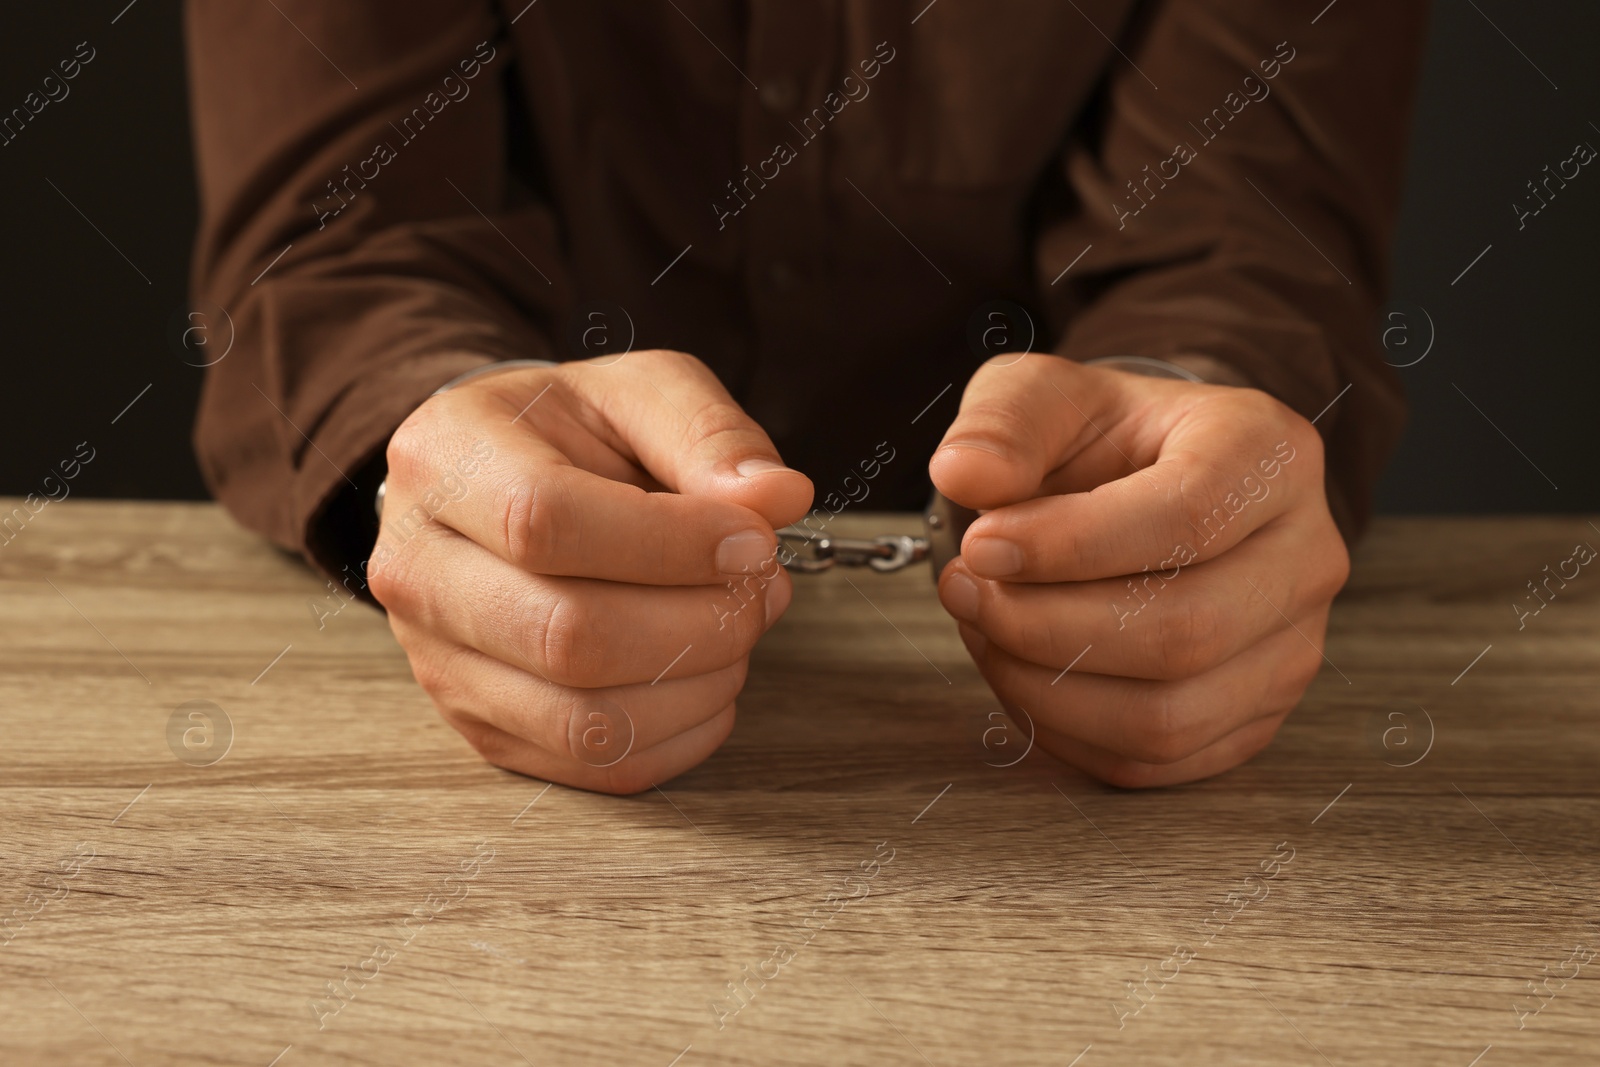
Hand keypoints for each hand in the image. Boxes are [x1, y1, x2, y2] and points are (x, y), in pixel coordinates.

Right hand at [368, 351, 812, 793]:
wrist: (497, 483)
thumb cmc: (569, 434)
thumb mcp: (638, 391)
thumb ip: (709, 434)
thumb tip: (777, 499)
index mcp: (444, 460)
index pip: (545, 521)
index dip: (671, 544)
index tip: (755, 539)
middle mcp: (417, 569)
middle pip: (567, 636)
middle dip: (700, 622)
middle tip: (763, 588)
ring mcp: (440, 662)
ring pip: (584, 719)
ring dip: (699, 684)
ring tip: (741, 627)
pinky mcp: (480, 727)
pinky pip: (595, 765)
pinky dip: (681, 734)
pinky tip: (710, 677)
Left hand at [929, 355, 1348, 787]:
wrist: (1144, 485)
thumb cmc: (1101, 441)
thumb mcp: (1044, 397)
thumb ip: (1002, 425)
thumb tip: (965, 475)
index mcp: (1267, 452)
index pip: (1187, 517)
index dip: (1070, 546)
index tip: (978, 545)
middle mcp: (1306, 552)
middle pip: (1182, 631)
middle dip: (1043, 626)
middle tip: (964, 590)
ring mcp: (1292, 645)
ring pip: (1169, 716)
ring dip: (1045, 688)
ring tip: (985, 629)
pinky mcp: (1257, 715)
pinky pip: (1156, 760)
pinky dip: (1067, 732)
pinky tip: (1022, 674)